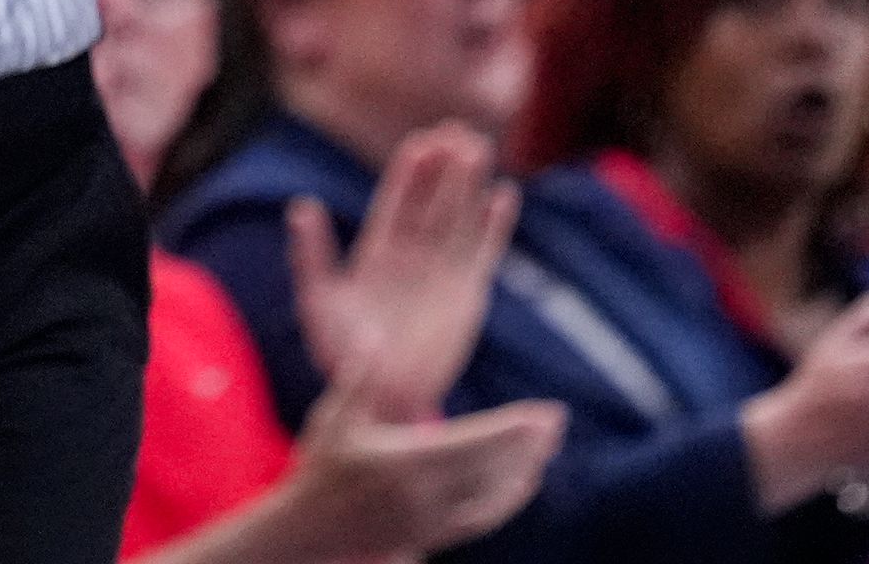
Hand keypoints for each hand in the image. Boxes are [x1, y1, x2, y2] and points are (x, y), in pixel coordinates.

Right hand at [268, 396, 562, 558]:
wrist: (310, 532)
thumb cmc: (321, 468)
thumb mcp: (333, 418)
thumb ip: (358, 377)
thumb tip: (371, 333)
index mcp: (404, 463)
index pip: (473, 444)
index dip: (511, 429)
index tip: (541, 413)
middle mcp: (425, 495)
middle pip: (492, 468)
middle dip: (528, 444)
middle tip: (558, 420)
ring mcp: (433, 520)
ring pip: (493, 495)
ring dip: (525, 468)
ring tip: (549, 444)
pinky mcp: (434, 536)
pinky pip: (483, 518)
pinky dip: (509, 499)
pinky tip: (526, 480)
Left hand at [293, 124, 519, 421]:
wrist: (378, 401)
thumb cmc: (342, 354)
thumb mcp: (319, 302)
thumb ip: (311, 256)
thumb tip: (301, 206)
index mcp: (376, 253)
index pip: (396, 203)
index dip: (409, 173)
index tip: (421, 141)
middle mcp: (412, 257)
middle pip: (432, 203)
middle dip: (444, 168)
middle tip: (458, 129)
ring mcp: (441, 275)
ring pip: (459, 220)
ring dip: (470, 187)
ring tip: (481, 147)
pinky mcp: (467, 298)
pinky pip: (483, 255)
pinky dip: (495, 228)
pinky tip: (505, 197)